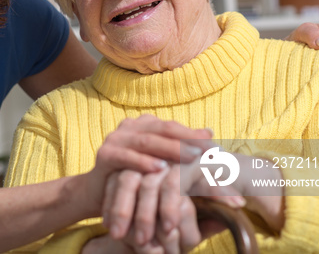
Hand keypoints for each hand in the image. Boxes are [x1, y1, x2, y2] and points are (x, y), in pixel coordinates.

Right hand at [83, 116, 212, 222]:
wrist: (100, 193)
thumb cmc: (136, 179)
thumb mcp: (162, 165)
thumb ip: (182, 150)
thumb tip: (211, 133)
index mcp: (145, 125)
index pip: (175, 127)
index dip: (196, 137)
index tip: (219, 150)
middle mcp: (130, 127)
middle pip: (164, 131)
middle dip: (188, 141)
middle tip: (210, 152)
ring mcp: (116, 139)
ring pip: (147, 141)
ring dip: (170, 149)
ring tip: (191, 157)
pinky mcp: (105, 155)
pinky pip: (125, 156)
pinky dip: (142, 161)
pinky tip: (159, 168)